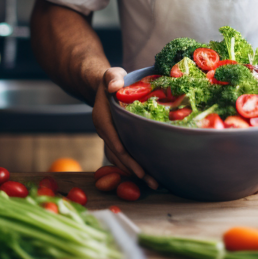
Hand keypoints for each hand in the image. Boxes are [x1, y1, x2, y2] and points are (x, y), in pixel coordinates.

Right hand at [91, 67, 157, 188]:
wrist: (105, 85)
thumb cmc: (112, 80)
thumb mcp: (111, 75)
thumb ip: (112, 78)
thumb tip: (114, 86)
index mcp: (102, 119)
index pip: (115, 142)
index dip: (127, 157)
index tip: (140, 169)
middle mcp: (105, 131)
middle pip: (119, 156)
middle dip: (135, 171)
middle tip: (153, 183)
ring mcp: (110, 137)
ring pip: (121, 159)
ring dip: (136, 172)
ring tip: (155, 183)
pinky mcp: (117, 139)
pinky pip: (123, 155)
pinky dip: (134, 165)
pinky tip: (149, 173)